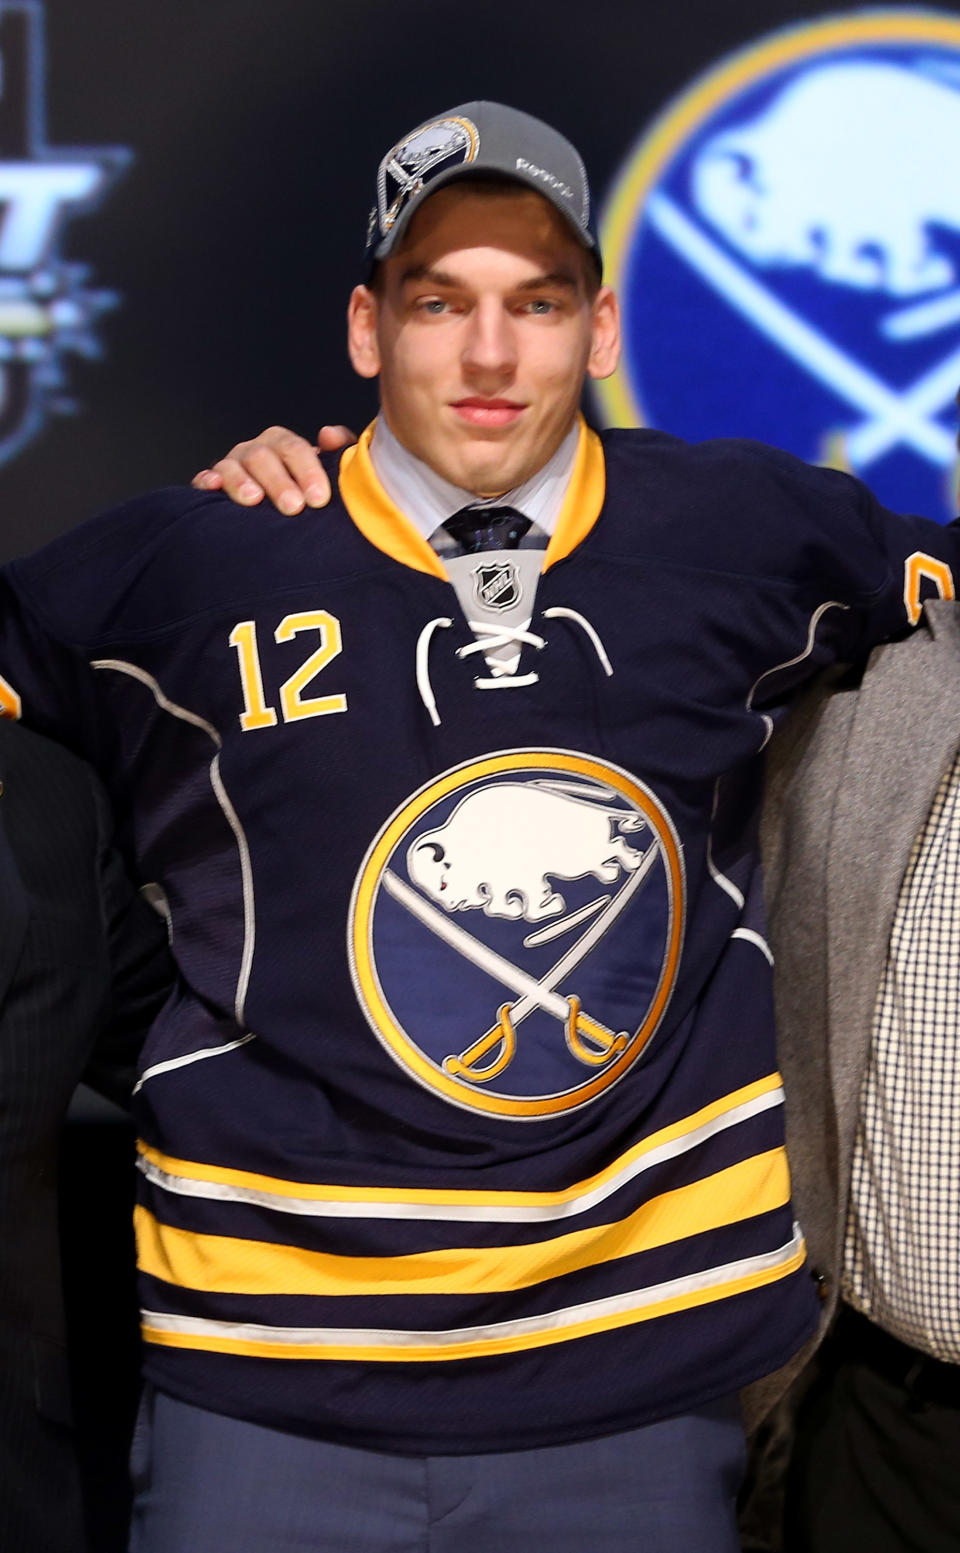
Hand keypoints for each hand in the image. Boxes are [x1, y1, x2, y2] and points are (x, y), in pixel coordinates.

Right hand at [192, 424, 356, 512]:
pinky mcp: (211, 484)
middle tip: (293, 507)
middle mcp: (255, 452)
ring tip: (253, 499)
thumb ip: (338, 452)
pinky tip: (212, 487)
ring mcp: (231, 467)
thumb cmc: (305, 493)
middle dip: (278, 482)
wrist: (280, 515)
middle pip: (263, 457)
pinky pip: (205, 479)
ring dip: (242, 481)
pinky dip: (207, 481)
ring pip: (232, 467)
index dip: (307, 471)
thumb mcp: (327, 473)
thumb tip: (329, 434)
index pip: (294, 449)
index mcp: (282, 445)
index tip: (319, 498)